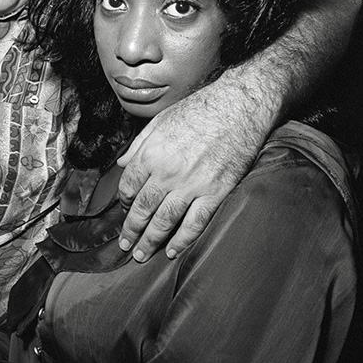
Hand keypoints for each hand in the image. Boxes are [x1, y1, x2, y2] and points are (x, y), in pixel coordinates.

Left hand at [117, 77, 271, 261]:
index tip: (125, 209)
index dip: (124, 201)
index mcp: (151, 153)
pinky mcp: (215, 192)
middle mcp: (168, 172)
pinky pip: (195, 223)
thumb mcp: (160, 120)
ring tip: (141, 255)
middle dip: (131, 230)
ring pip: (164, 221)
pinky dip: (182, 240)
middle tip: (125, 245)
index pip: (129, 186)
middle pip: (142, 208)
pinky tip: (172, 250)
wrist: (239, 107)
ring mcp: (192, 185)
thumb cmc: (200, 109)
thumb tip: (122, 164)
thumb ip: (139, 145)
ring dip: (150, 241)